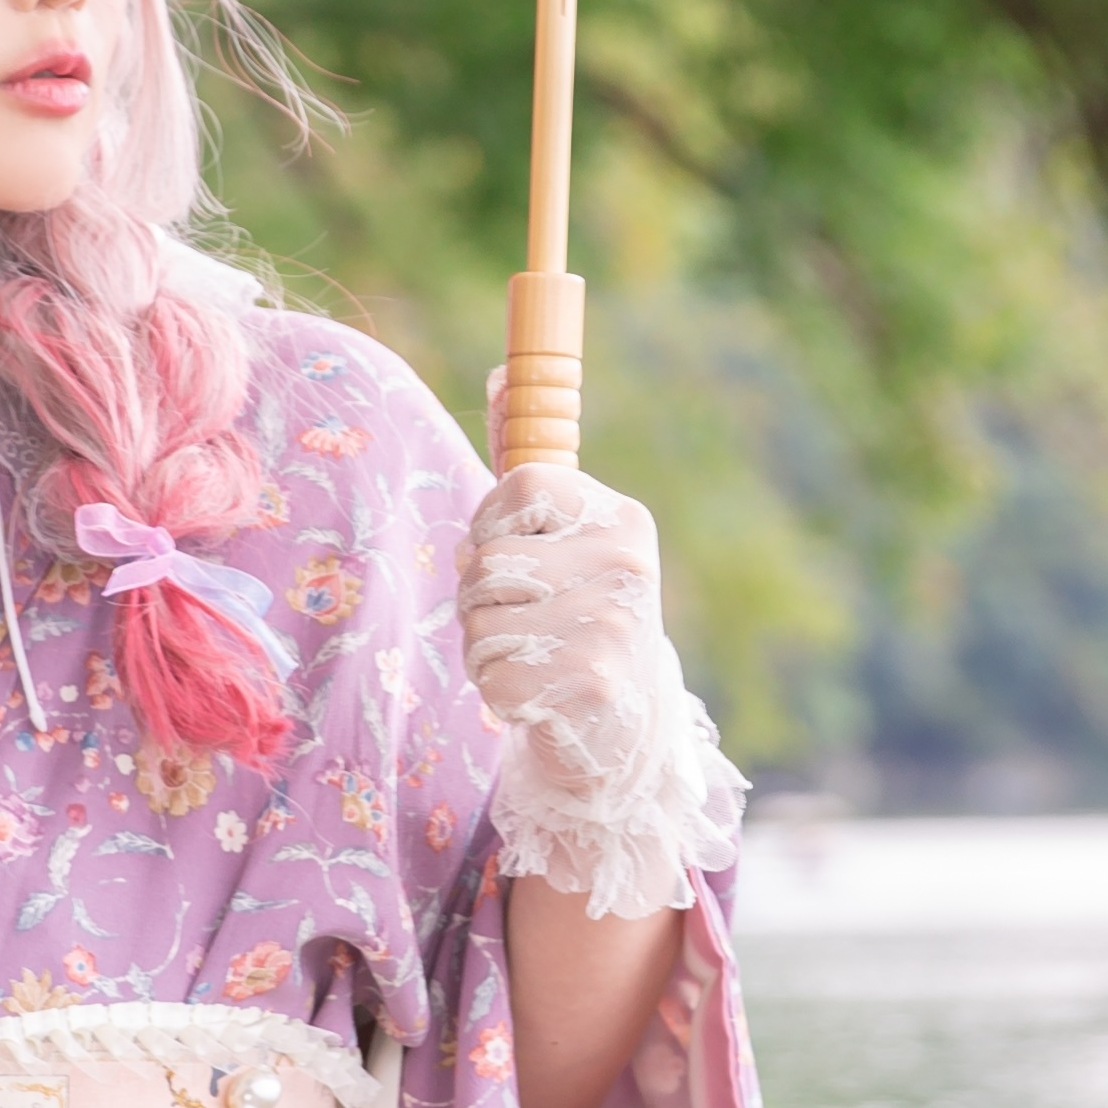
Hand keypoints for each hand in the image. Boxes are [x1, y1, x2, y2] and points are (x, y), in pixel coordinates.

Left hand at [459, 462, 743, 928]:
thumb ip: (530, 473)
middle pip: (486, 561)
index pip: (520, 486)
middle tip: (527, 621)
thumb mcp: (567, 541)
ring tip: (535, 659)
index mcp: (622, 519)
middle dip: (482, 598)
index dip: (492, 525)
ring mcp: (613, 626)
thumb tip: (496, 375)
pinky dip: (498, 694)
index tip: (516, 553)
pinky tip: (540, 695)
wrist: (624, 732)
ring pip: (480, 622)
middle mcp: (626, 565)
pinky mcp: (592, 685)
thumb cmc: (577, 621)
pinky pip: (489, 676)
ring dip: (486, 648)